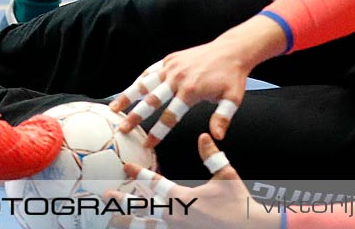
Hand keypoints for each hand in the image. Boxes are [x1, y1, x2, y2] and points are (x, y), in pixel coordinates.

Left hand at [109, 135, 263, 228]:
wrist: (249, 228)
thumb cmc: (238, 202)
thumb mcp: (226, 175)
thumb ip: (212, 155)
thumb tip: (203, 135)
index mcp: (185, 199)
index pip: (157, 185)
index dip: (140, 175)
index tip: (127, 167)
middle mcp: (177, 216)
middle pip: (144, 209)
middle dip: (123, 202)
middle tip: (105, 195)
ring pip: (147, 225)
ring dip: (128, 219)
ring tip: (112, 217)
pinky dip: (145, 226)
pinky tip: (134, 223)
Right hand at [111, 38, 251, 142]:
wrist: (231, 50)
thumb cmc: (232, 77)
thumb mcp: (232, 99)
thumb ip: (222, 118)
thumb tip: (216, 137)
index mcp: (191, 91)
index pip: (170, 116)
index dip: (158, 131)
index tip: (147, 144)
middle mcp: (177, 78)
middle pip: (152, 100)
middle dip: (136, 116)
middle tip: (123, 129)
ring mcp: (172, 67)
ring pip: (145, 83)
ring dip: (128, 96)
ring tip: (113, 108)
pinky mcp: (170, 59)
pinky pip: (151, 71)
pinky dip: (139, 81)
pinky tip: (129, 90)